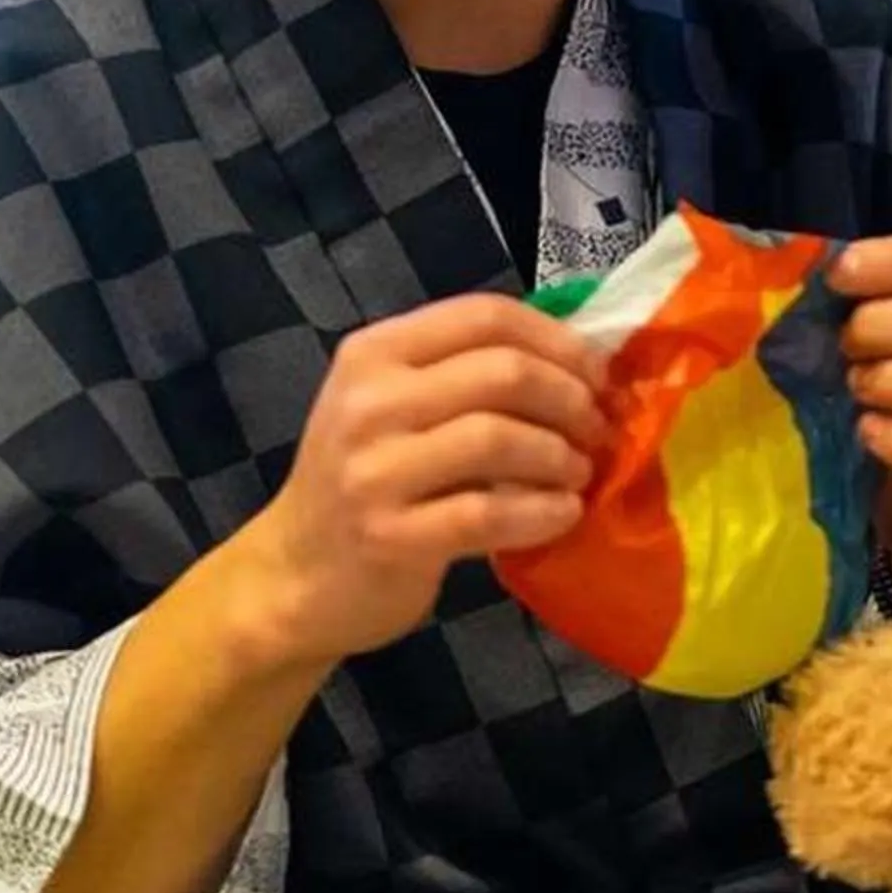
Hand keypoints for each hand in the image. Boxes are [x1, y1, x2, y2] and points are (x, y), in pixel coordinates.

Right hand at [230, 295, 607, 664]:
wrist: (295, 577)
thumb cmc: (366, 481)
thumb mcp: (394, 407)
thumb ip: (464, 375)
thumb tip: (578, 364)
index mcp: (374, 353)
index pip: (484, 316)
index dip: (557, 340)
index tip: (596, 374)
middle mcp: (368, 402)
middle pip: (502, 372)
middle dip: (569, 398)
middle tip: (596, 428)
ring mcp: (374, 471)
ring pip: (499, 438)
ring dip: (560, 455)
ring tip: (579, 473)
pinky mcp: (391, 536)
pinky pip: (489, 514)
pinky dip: (542, 512)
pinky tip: (563, 514)